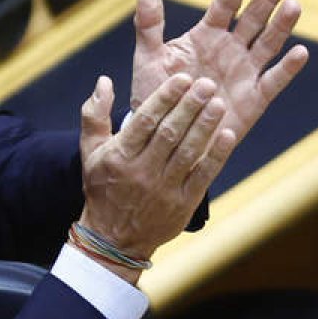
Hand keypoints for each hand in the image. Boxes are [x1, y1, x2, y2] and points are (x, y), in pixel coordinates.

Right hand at [76, 73, 233, 282]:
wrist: (112, 239)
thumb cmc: (102, 187)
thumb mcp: (90, 151)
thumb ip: (94, 114)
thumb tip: (104, 81)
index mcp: (120, 155)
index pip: (146, 120)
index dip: (166, 97)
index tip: (182, 79)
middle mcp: (142, 171)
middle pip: (170, 133)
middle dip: (190, 106)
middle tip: (207, 84)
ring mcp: (164, 189)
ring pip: (187, 152)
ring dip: (205, 126)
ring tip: (219, 103)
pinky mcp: (182, 204)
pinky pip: (203, 176)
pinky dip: (216, 155)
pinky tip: (227, 135)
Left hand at [132, 0, 308, 143]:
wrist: (165, 135)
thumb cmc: (156, 95)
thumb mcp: (148, 59)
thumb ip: (148, 25)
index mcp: (206, 36)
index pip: (225, 5)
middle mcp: (230, 50)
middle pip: (253, 18)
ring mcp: (244, 73)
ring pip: (268, 44)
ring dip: (281, 25)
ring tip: (294, 5)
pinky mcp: (254, 99)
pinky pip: (274, 81)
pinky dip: (287, 68)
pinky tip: (300, 52)